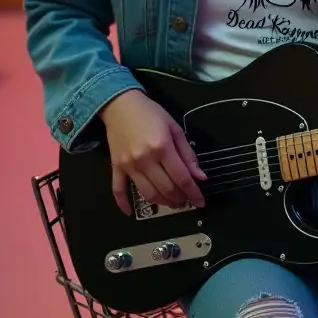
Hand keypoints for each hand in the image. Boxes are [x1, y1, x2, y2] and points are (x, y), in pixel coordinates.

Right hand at [100, 91, 206, 214]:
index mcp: (163, 148)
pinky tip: (129, 213)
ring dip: (162, 202)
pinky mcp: (116, 167)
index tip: (201, 201)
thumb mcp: (175, 128)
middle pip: (166, 188)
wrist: (120, 104)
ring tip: (171, 202)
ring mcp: (129, 165)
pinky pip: (118, 189)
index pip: (182, 177)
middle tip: (186, 200)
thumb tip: (200, 177)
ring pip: (147, 194)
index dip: (193, 192)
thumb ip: (188, 154)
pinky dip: (123, 203)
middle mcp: (145, 160)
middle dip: (180, 198)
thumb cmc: (151, 113)